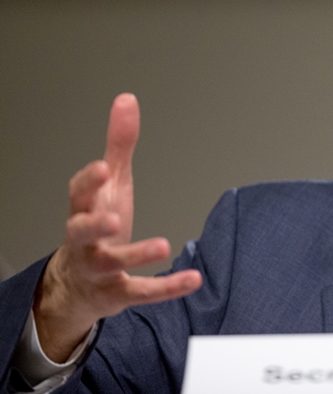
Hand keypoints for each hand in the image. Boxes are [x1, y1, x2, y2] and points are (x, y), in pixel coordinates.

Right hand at [34, 94, 201, 361]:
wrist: (77, 287)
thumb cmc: (97, 227)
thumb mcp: (109, 185)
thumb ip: (118, 145)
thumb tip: (126, 99)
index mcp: (85, 210)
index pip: (78, 194)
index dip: (89, 182)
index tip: (103, 167)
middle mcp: (86, 241)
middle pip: (81, 231)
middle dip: (94, 224)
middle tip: (113, 218)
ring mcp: (101, 269)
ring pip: (113, 264)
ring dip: (135, 254)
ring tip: (163, 244)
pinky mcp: (118, 293)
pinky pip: (142, 291)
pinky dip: (167, 287)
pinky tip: (193, 279)